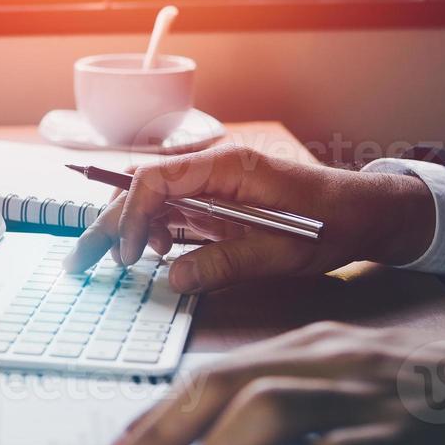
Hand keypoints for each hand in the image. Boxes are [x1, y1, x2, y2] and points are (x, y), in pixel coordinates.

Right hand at [63, 145, 436, 293]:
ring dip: (124, 230)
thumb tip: (171, 279)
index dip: (132, 216)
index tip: (128, 258)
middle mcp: (213, 167)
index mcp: (227, 166)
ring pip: (149, 200)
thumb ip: (225, 263)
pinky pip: (170, 211)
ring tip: (108, 265)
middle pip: (141, 188)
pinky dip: (151, 233)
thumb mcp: (282, 253)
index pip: (156, 179)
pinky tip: (150, 256)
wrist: (368, 212)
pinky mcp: (215, 200)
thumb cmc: (334, 224)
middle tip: (77, 264)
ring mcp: (212, 182)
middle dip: (106, 225)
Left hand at [108, 323, 444, 444]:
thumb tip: (221, 435)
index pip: (211, 374)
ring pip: (267, 411)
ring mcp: (367, 397)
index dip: (156, 414)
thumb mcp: (351, 375)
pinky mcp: (407, 439)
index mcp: (309, 347)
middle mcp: (327, 362)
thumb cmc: (435, 393)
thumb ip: (292, 393)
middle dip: (161, 434)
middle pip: (221, 386)